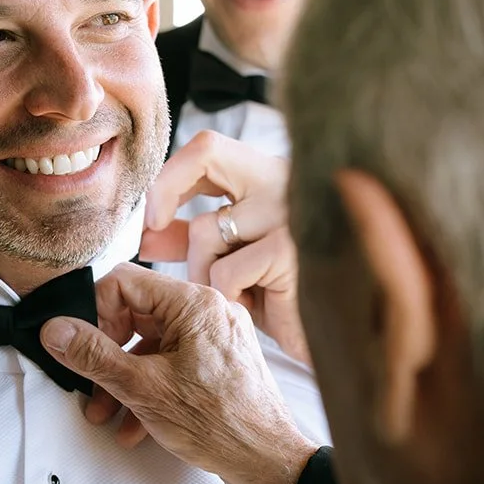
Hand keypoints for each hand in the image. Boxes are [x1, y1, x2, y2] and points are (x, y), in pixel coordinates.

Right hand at [42, 264, 314, 483]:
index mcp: (194, 303)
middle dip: (106, 354)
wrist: (268, 462)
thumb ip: (93, 356)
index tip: (81, 346)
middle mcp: (209, 312)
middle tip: (89, 384)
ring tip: (106, 413)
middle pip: (136, 315)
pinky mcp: (219, 363)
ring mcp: (216, 338)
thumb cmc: (220, 424)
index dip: (95, 314)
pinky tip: (135, 424)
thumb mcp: (142, 388)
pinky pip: (173, 363)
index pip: (124, 282)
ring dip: (123, 378)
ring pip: (152, 345)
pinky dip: (149, 388)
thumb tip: (56, 331)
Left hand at [141, 130, 309, 364]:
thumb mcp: (233, 262)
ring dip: (202, 275)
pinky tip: (254, 308)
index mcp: (272, 176)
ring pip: (205, 230)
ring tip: (235, 296)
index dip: (170, 176)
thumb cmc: (285, 299)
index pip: (210, 146)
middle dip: (164, 189)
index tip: (154, 217)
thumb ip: (194, 240)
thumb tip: (148, 235)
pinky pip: (224, 272)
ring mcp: (290, 211)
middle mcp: (285, 180)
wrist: (335, 337)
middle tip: (151, 230)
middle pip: (206, 150)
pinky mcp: (290, 248)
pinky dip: (227, 297)